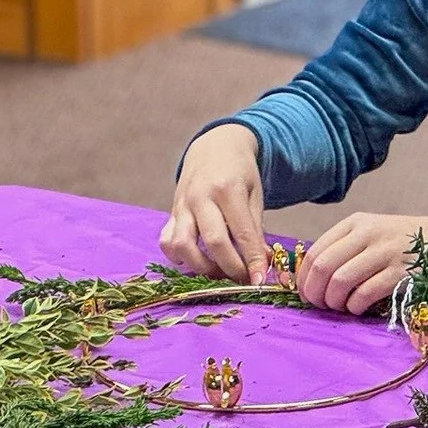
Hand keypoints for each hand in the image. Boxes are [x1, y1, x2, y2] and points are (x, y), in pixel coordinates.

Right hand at [159, 123, 267, 283]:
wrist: (214, 147)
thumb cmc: (239, 172)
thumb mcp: (254, 193)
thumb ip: (255, 228)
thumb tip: (260, 263)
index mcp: (227, 189)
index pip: (241, 233)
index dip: (252, 261)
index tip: (260, 281)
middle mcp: (201, 197)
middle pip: (213, 242)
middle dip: (230, 268)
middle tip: (243, 278)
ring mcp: (182, 205)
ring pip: (182, 245)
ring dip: (201, 266)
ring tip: (218, 271)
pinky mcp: (171, 212)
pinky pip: (166, 240)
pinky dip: (178, 257)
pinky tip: (195, 260)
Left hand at [296, 212, 427, 314]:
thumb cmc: (402, 242)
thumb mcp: (371, 233)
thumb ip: (343, 248)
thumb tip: (311, 279)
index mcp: (355, 223)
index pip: (315, 251)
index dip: (303, 278)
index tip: (305, 293)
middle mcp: (368, 234)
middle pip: (324, 267)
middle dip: (315, 292)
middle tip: (319, 305)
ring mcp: (386, 253)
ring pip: (341, 281)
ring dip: (334, 301)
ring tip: (339, 307)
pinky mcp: (402, 273)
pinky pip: (365, 294)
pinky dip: (355, 306)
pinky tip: (357, 308)